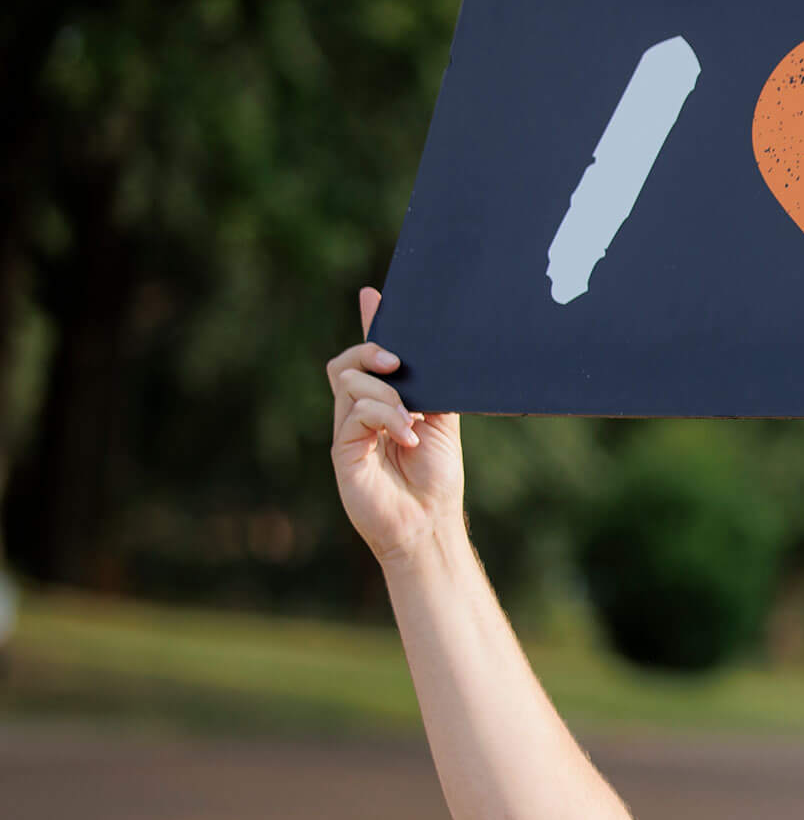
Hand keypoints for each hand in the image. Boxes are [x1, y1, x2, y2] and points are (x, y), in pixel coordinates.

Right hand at [327, 288, 463, 564]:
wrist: (429, 524)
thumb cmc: (437, 479)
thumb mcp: (443, 424)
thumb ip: (436, 390)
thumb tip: (440, 353)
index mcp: (385, 402)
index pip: (369, 358)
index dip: (369, 326)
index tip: (373, 295)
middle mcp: (361, 413)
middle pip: (347, 363)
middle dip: (370, 351)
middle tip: (396, 361)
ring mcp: (349, 430)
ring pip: (349, 382)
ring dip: (386, 395)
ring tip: (414, 421)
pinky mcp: (343, 450)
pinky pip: (354, 414)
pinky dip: (384, 417)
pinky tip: (408, 436)